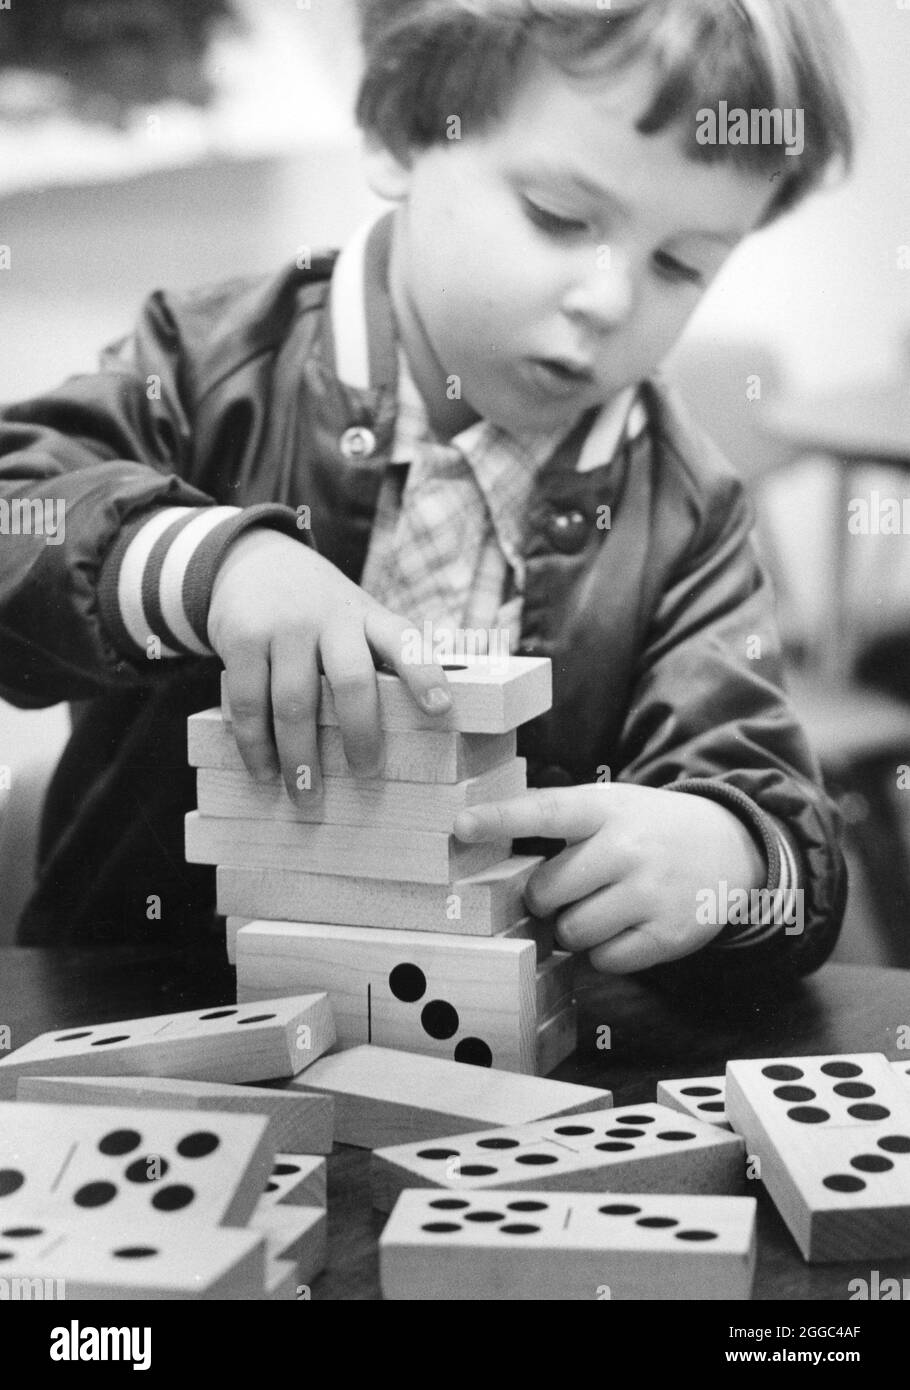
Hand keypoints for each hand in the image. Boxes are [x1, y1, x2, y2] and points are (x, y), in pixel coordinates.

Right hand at [207, 530, 451, 797]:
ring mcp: (284, 627)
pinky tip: (264, 771)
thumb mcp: (358, 617)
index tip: (440, 708)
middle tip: (365, 774)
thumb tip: (417, 728)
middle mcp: (330, 618)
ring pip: (295, 702)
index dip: (424, 674)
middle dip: (360, 733)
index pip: (404, 641)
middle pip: (351, 680)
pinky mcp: (241, 638)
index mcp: (369, 617)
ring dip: (300, 756)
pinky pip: (249, 702)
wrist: (254, 562)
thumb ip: (381, 658)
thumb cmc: (320, 610)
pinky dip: (255, 744)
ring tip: (306, 794)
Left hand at [454, 784, 765, 972]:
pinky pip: (605, 961)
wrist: (730, 846)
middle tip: (571, 887)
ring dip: (574, 928)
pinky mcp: (668, 935)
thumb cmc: (648, 827)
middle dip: (547, 898)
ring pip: (573, 933)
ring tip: (602, 907)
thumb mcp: (610, 804)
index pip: (545, 812)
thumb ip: (558, 818)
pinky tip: (625, 927)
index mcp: (606, 810)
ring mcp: (651, 893)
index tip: (461, 826)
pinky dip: (605, 953)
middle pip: (547, 892)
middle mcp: (628, 849)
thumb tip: (483, 836)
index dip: (500, 819)